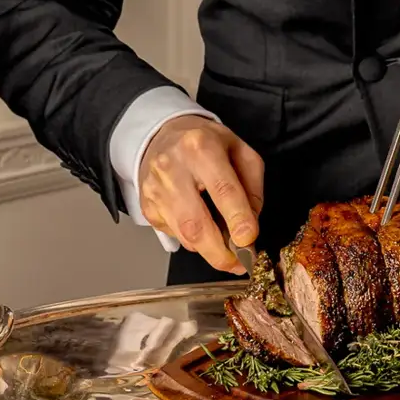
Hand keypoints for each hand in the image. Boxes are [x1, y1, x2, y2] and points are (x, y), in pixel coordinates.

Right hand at [138, 116, 264, 272]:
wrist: (163, 135)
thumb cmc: (206, 144)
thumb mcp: (239, 152)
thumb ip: (252, 187)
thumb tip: (251, 224)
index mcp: (201, 148)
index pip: (222, 189)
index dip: (237, 219)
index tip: (249, 240)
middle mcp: (172, 168)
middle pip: (196, 223)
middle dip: (220, 252)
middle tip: (239, 264)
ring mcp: (155, 189)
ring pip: (184, 235)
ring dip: (210, 251)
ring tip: (227, 249)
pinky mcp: (147, 207)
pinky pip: (175, 235)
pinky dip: (193, 240)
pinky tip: (202, 229)